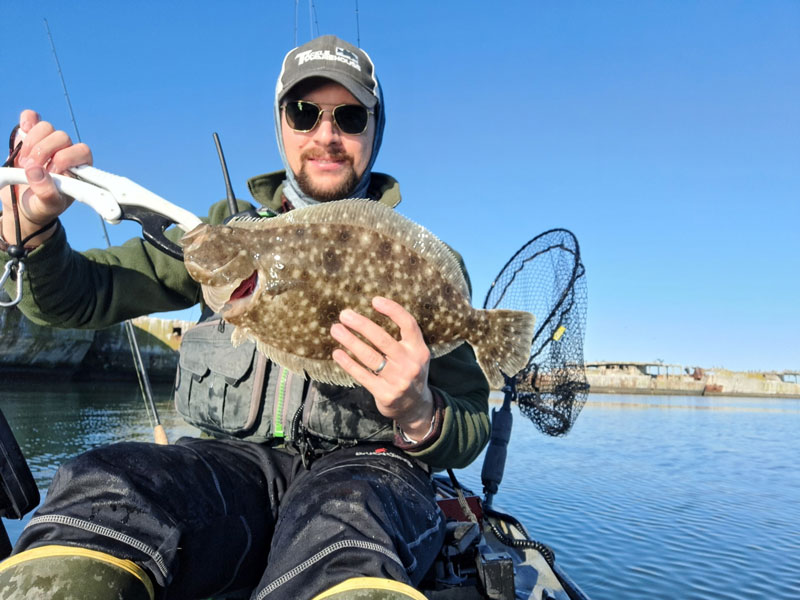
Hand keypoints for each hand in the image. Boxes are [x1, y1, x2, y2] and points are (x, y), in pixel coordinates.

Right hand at [0, 110, 91, 246]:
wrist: (23, 204)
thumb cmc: (42, 206)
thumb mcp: (47, 205)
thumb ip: (46, 192)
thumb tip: (35, 170)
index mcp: (78, 169)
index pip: (82, 151)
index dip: (65, 158)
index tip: (51, 172)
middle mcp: (66, 152)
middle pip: (61, 137)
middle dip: (43, 152)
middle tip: (31, 169)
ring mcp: (48, 143)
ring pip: (46, 127)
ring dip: (31, 143)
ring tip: (24, 163)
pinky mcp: (29, 137)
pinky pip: (32, 118)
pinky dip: (27, 121)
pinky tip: (23, 131)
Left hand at [331, 296, 434, 439]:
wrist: (415, 407)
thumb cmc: (409, 372)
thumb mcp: (415, 355)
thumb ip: (402, 339)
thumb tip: (371, 315)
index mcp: (419, 350)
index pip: (408, 324)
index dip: (392, 310)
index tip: (374, 300)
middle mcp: (411, 364)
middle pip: (383, 339)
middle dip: (361, 324)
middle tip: (344, 314)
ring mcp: (398, 380)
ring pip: (370, 356)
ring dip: (350, 341)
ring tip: (336, 329)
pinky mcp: (385, 394)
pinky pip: (362, 375)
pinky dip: (348, 363)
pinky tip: (337, 353)